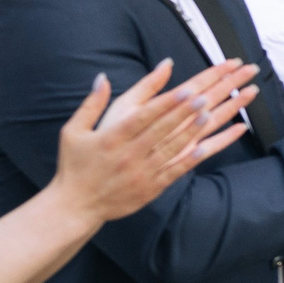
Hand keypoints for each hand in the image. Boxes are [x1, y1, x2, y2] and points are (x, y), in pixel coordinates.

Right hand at [50, 58, 259, 220]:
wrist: (76, 205)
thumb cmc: (75, 165)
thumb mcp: (74, 131)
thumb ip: (92, 104)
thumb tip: (103, 77)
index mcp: (111, 138)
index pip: (143, 117)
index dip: (165, 103)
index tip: (186, 89)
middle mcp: (129, 154)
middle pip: (162, 129)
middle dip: (185, 111)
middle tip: (207, 94)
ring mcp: (142, 172)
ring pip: (171, 148)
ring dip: (191, 131)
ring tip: (209, 114)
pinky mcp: (151, 187)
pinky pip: (174, 172)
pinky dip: (190, 160)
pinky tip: (206, 147)